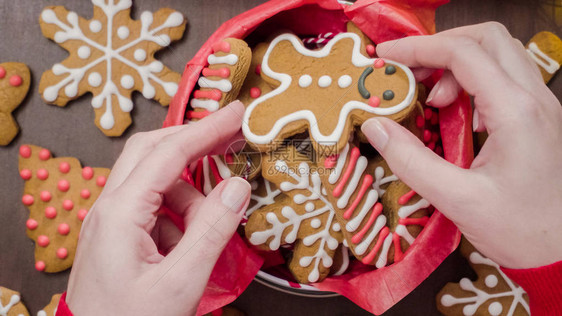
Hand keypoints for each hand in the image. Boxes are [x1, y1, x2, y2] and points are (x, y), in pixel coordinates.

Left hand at [66, 102, 250, 314]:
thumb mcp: (181, 281)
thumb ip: (212, 230)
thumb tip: (237, 186)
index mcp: (120, 214)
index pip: (168, 153)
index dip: (207, 129)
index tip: (237, 114)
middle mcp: (109, 208)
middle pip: (152, 152)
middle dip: (194, 143)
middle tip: (230, 139)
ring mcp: (111, 221)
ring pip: (156, 182)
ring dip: (190, 194)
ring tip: (206, 231)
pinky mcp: (117, 235)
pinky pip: (154, 208)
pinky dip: (179, 216)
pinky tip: (187, 246)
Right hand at [362, 22, 561, 268]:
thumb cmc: (517, 229)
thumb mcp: (456, 198)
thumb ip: (410, 160)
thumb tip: (375, 127)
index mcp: (515, 112)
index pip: (463, 54)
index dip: (418, 49)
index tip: (387, 56)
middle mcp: (534, 99)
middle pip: (488, 38)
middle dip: (441, 45)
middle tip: (410, 70)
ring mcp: (541, 106)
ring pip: (500, 54)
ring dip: (458, 62)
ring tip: (431, 98)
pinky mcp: (539, 118)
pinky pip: (506, 78)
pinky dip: (473, 80)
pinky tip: (456, 113)